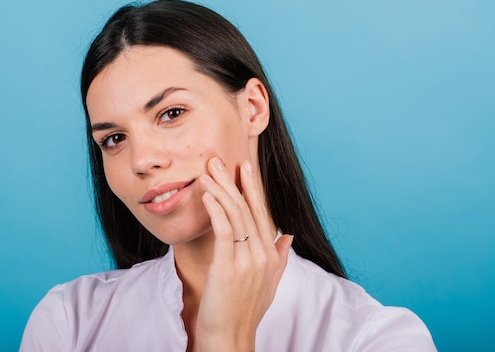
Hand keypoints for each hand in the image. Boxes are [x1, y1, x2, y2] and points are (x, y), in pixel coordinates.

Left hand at [196, 156, 292, 350]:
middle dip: (235, 182)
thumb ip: (280, 257)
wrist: (231, 337)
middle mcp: (263, 255)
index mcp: (272, 255)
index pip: (262, 213)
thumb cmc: (245, 311)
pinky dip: (216, 209)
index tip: (245, 168)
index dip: (253, 189)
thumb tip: (287, 235)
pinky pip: (224, 230)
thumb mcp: (270, 282)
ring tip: (207, 173)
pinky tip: (207, 195)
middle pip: (249, 209)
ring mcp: (248, 261)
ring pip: (236, 215)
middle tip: (220, 160)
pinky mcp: (228, 267)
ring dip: (221, 190)